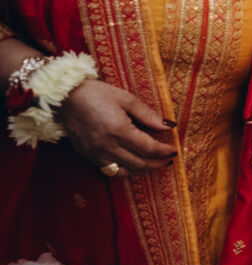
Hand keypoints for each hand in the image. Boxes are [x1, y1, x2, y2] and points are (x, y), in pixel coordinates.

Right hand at [58, 79, 176, 175]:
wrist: (63, 96)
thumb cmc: (95, 93)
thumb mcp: (125, 98)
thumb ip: (148, 115)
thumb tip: (168, 126)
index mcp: (117, 130)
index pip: (148, 148)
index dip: (164, 152)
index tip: (174, 151)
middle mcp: (106, 145)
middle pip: (139, 163)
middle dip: (157, 163)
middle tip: (168, 160)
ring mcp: (95, 152)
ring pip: (124, 172)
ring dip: (142, 170)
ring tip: (154, 164)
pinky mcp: (86, 155)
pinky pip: (110, 171)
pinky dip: (125, 171)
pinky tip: (133, 165)